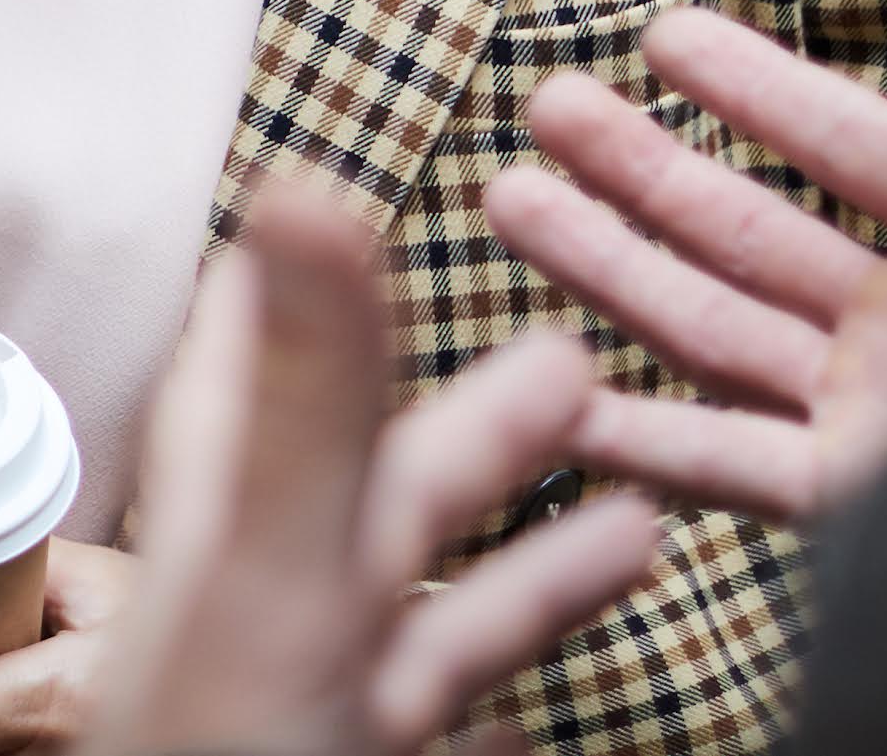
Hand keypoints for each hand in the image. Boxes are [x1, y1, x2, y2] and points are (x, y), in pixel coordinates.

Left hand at [82, 185, 665, 755]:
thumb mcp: (275, 567)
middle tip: (573, 365)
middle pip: (383, 502)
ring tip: (645, 525)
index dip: (290, 305)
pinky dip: (504, 716)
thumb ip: (300, 397)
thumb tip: (297, 187)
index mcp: (240, 546)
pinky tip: (550, 730)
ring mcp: (317, 727)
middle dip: (475, 436)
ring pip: (437, 634)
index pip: (247, 392)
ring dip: (531, 579)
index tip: (323, 213)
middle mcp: (272, 630)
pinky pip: (444, 743)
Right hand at [479, 0, 886, 525]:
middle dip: (641, 170)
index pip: (849, 146)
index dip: (757, 86)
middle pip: (754, 238)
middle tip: (546, 105)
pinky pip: (732, 465)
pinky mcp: (869, 503)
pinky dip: (638, 437)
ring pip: (716, 335)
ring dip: (608, 270)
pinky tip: (560, 393)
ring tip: (510, 198)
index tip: (664, 32)